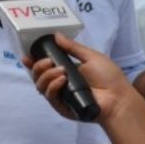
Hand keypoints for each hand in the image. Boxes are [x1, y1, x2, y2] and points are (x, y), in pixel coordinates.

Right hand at [23, 33, 137, 123]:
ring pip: (40, 86)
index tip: (26, 56)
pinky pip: (50, 97)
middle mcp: (60, 84)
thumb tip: (56, 35)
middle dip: (38, 67)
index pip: (44, 67)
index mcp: (66, 71)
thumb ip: (72, 47)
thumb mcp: (90, 56)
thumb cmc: (108, 77)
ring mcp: (60, 96)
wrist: (117, 97)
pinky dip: (52, 86)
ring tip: (61, 71)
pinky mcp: (62, 107)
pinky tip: (62, 80)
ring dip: (46, 76)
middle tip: (47, 61)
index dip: (33, 62)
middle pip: (38, 76)